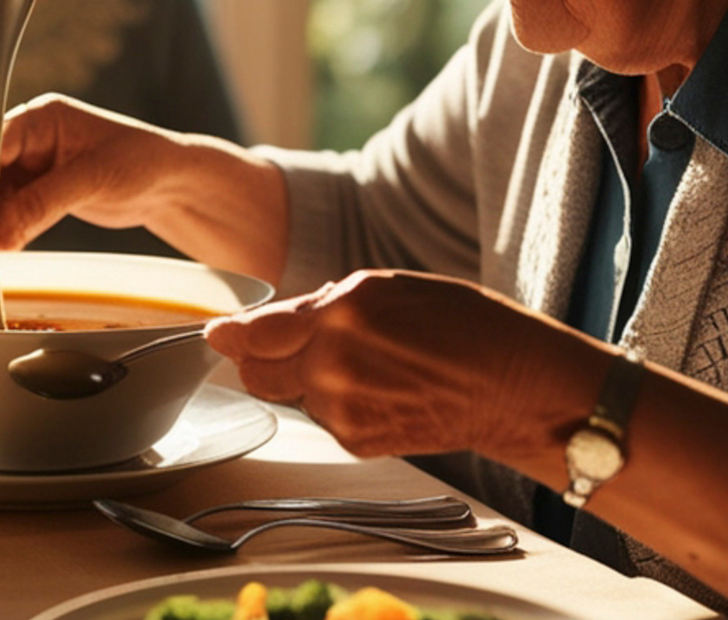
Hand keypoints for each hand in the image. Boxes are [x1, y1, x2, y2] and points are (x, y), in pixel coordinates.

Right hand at [0, 94, 183, 250]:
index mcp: (43, 118)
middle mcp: (33, 137)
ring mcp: (36, 164)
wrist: (171, 182)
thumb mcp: (92, 179)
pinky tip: (4, 253)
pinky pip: (12, 211)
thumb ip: (43, 202)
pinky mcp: (42, 190)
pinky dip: (6, 231)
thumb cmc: (141, 162)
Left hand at [206, 269, 555, 459]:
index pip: (257, 332)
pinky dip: (334, 401)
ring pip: (291, 393)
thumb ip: (323, 304)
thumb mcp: (389, 286)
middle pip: (258, 372)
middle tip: (286, 345)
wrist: (512, 386)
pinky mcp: (357, 441)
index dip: (229, 334)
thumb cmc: (462, 324)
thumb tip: (269, 323)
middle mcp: (333, 362)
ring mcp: (343, 407)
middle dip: (260, 358)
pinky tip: (378, 388)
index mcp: (341, 312)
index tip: (215, 334)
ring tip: (364, 362)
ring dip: (306, 378)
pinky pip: (323, 416)